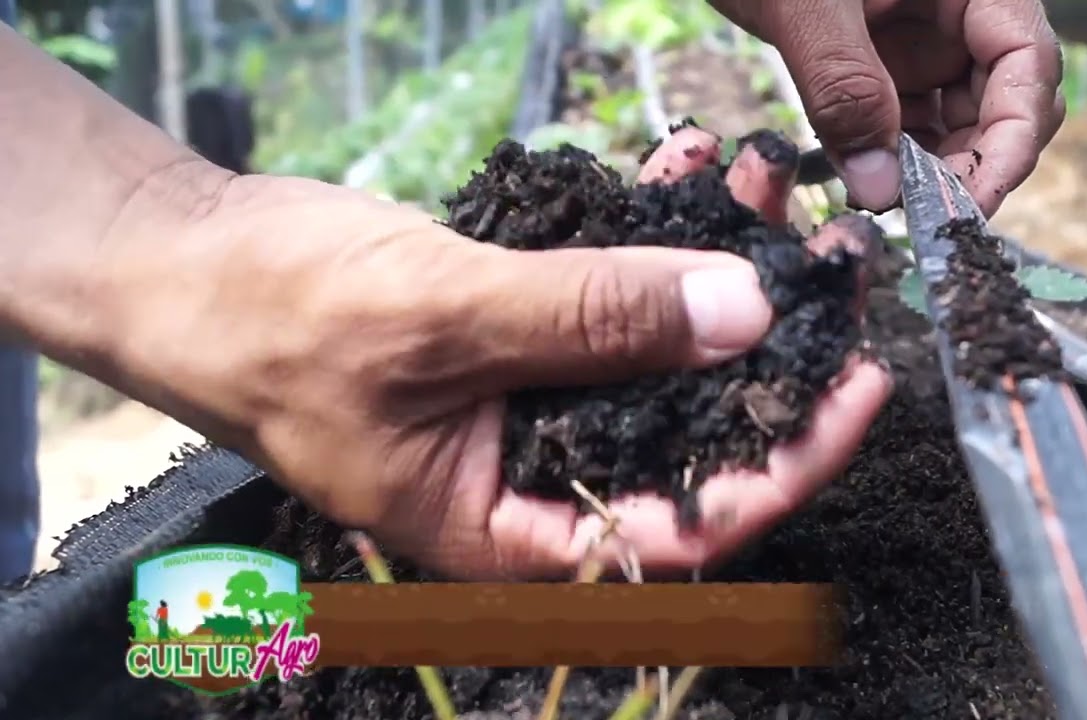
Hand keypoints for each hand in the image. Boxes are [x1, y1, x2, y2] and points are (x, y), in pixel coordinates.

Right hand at [109, 127, 891, 579]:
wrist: (185, 260)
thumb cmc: (271, 320)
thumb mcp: (442, 322)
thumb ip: (591, 322)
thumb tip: (740, 314)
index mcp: (510, 527)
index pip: (680, 529)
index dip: (782, 466)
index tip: (858, 391)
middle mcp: (536, 471)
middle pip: (687, 430)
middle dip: (765, 348)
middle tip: (832, 270)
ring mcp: (531, 397)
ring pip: (656, 348)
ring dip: (716, 270)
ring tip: (769, 193)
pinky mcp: (523, 328)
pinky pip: (610, 288)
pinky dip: (650, 232)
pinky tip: (689, 168)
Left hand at [710, 0, 1065, 216]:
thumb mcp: (804, 7)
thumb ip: (844, 87)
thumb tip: (880, 188)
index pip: (1027, 61)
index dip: (1013, 138)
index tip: (973, 200)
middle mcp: (962, 11)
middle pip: (1006, 101)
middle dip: (975, 162)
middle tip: (922, 212)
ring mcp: (926, 40)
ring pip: (962, 122)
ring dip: (935, 170)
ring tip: (885, 199)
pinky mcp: (887, 66)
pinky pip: (913, 124)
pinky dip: (896, 160)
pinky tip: (867, 183)